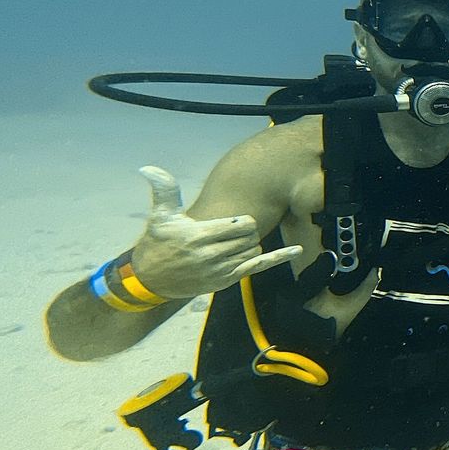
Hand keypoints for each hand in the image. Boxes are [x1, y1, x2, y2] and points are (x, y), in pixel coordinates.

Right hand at [130, 166, 301, 298]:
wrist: (150, 279)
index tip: (234, 220)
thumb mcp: (160, 216)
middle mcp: (211, 256)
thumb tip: (149, 168)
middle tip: (233, 231)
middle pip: (250, 236)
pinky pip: (259, 267)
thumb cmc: (158, 243)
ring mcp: (220, 271)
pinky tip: (298, 250)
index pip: (241, 224)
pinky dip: (280, 258)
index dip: (243, 220)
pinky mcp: (226, 281)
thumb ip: (164, 191)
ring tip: (232, 243)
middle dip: (247, 231)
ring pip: (254, 250)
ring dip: (250, 243)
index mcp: (199, 236)